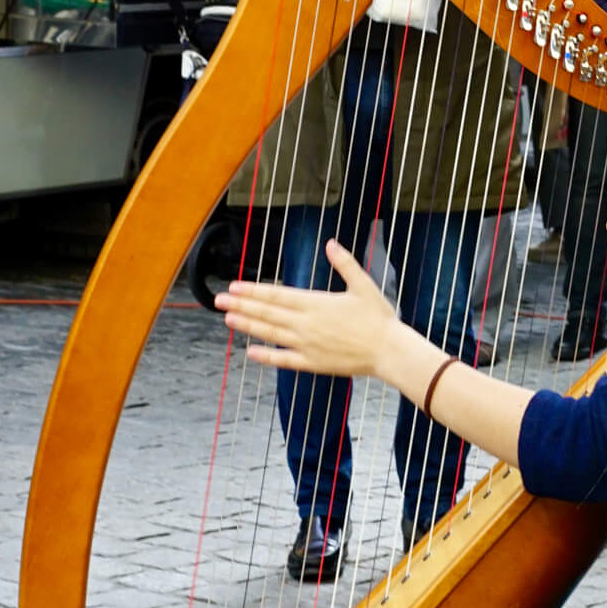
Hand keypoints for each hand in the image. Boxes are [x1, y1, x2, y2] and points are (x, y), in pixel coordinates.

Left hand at [218, 240, 396, 377]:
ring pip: (270, 334)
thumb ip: (345, 264)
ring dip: (247, 326)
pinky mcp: (313, 363)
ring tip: (228, 319)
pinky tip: (250, 352)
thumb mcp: (364, 285)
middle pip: (267, 313)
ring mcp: (307, 345)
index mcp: (316, 303)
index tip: (234, 287)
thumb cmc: (379, 318)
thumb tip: (330, 243)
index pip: (277, 295)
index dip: (253, 291)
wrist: (389, 350)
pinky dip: (267, 356)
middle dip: (241, 306)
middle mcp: (307, 324)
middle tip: (218, 301)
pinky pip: (284, 360)